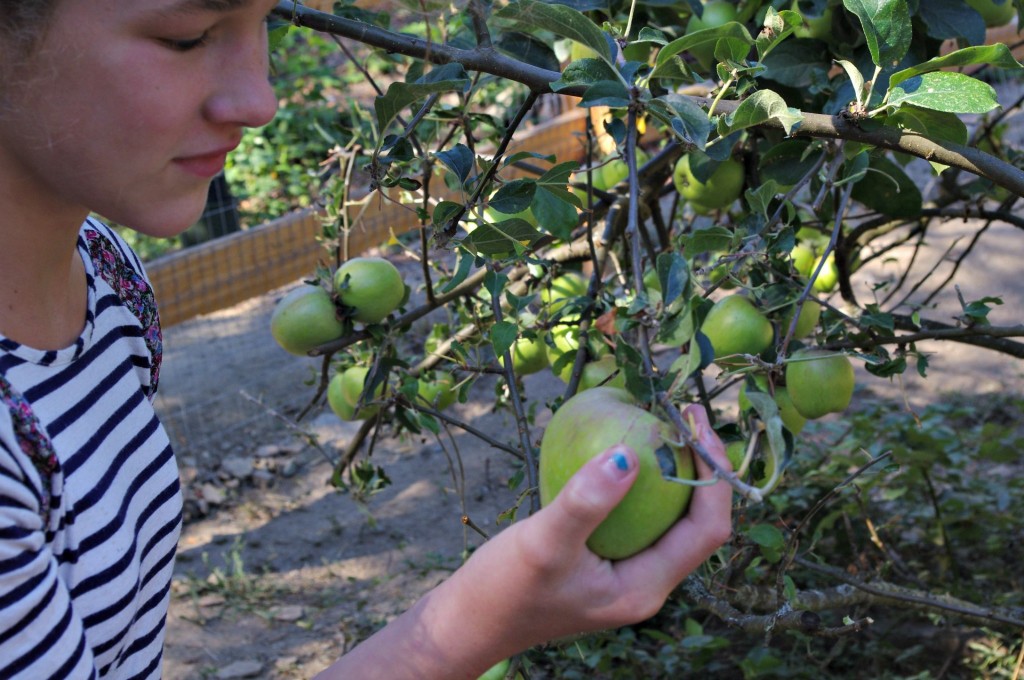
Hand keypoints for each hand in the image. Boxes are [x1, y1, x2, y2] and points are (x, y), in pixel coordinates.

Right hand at [320, 403, 731, 679]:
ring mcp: (625, 574)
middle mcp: (645, 584)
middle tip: (684, 417)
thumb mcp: (543, 542)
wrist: (467, 623)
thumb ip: (585, 502)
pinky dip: (641, 485)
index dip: (713, 475)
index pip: (707, 529)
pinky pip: (638, 518)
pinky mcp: (604, 563)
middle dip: (700, 469)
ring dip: (674, 475)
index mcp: (645, 587)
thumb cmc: (503, 590)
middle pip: (696, 522)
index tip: (696, 425)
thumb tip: (628, 455)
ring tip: (663, 427)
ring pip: (668, 519)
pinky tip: (620, 454)